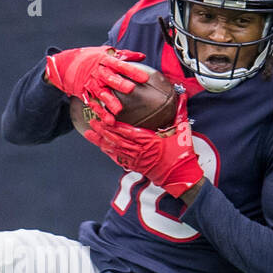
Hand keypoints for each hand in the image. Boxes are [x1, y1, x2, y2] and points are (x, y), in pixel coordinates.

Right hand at [44, 46, 149, 124]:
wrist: (63, 64)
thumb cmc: (88, 57)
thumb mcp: (104, 52)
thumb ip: (124, 55)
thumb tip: (142, 56)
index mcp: (104, 60)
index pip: (120, 65)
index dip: (132, 71)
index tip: (144, 78)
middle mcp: (98, 72)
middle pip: (110, 77)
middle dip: (120, 84)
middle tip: (130, 89)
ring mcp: (90, 83)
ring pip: (101, 93)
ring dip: (110, 102)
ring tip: (118, 111)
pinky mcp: (84, 93)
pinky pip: (93, 104)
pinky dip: (100, 112)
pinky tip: (108, 120)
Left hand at [85, 93, 202, 197]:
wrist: (181, 178)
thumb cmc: (182, 155)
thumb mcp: (183, 131)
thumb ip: (180, 112)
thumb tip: (183, 95)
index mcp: (150, 141)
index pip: (128, 132)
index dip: (115, 125)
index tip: (105, 117)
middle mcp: (140, 151)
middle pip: (117, 140)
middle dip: (103, 131)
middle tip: (92, 122)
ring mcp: (136, 160)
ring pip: (114, 150)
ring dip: (101, 141)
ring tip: (89, 133)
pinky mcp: (135, 167)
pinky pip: (118, 159)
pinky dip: (108, 152)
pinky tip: (101, 147)